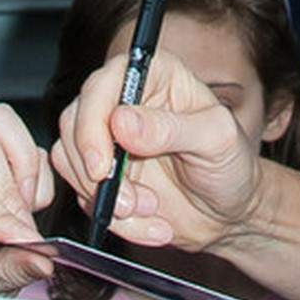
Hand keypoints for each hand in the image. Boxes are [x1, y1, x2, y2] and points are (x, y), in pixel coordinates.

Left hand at [0, 104, 58, 294]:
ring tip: (22, 212)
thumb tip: (41, 258)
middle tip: (20, 229)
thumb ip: (8, 269)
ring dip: (25, 173)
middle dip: (11, 190)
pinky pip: (27, 145)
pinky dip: (38, 176)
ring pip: (1, 127)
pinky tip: (27, 206)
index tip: (24, 239)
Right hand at [51, 48, 265, 252]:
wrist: (229, 213)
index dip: (93, 121)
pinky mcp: (100, 174)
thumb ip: (173, 128)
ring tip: (150, 210)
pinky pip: (82, 193)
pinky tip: (151, 223)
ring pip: (69, 158)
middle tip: (128, 202)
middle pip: (74, 120)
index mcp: (156, 76)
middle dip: (93, 170)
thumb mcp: (216, 141)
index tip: (102, 164)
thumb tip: (123, 122)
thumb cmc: (231, 165)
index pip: (105, 82)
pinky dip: (114, 219)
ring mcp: (108, 138)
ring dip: (104, 197)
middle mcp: (125, 101)